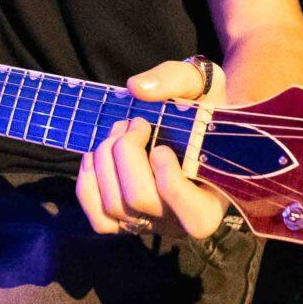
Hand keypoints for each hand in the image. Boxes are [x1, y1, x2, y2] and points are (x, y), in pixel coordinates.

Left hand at [76, 59, 229, 239]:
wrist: (193, 123)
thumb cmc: (204, 107)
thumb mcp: (203, 83)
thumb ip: (176, 80)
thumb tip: (136, 88)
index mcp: (214, 198)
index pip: (195, 216)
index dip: (170, 182)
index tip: (161, 147)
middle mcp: (181, 220)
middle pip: (140, 200)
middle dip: (126, 153)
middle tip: (135, 123)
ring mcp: (150, 223)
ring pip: (114, 206)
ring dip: (106, 160)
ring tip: (118, 131)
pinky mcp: (124, 221)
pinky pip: (98, 219)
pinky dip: (88, 184)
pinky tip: (96, 156)